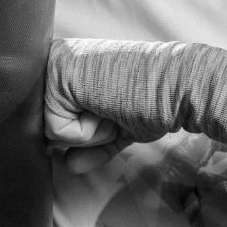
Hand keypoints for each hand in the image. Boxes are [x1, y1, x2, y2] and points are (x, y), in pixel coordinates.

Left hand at [44, 36, 196, 172]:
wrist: (176, 87)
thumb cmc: (153, 102)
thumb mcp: (116, 128)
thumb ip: (90, 145)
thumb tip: (69, 166)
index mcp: (68, 67)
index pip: (56, 119)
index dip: (88, 129)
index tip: (114, 110)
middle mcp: (55, 60)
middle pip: (50, 126)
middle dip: (87, 132)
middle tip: (116, 108)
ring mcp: (53, 67)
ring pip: (50, 131)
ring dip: (89, 132)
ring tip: (114, 107)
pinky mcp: (57, 79)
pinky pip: (56, 132)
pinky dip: (87, 132)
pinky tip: (108, 108)